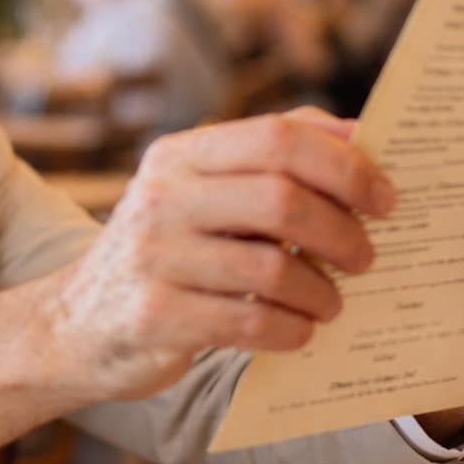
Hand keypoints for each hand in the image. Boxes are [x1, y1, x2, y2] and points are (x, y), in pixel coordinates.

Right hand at [41, 108, 395, 401]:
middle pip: (282, 200)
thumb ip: (268, 156)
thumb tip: (359, 134)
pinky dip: (290, 329)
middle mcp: (161, 197)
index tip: (385, 198)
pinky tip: (297, 330)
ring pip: (271, 269)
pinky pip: (250, 324)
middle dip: (342, 232)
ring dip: (320, 292)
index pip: (278, 138)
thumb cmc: (167, 251)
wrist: (78, 324)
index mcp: (179, 155)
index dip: (344, 166)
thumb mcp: (199, 191)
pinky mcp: (155, 317)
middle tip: (366, 257)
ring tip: (330, 303)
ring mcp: (153, 257)